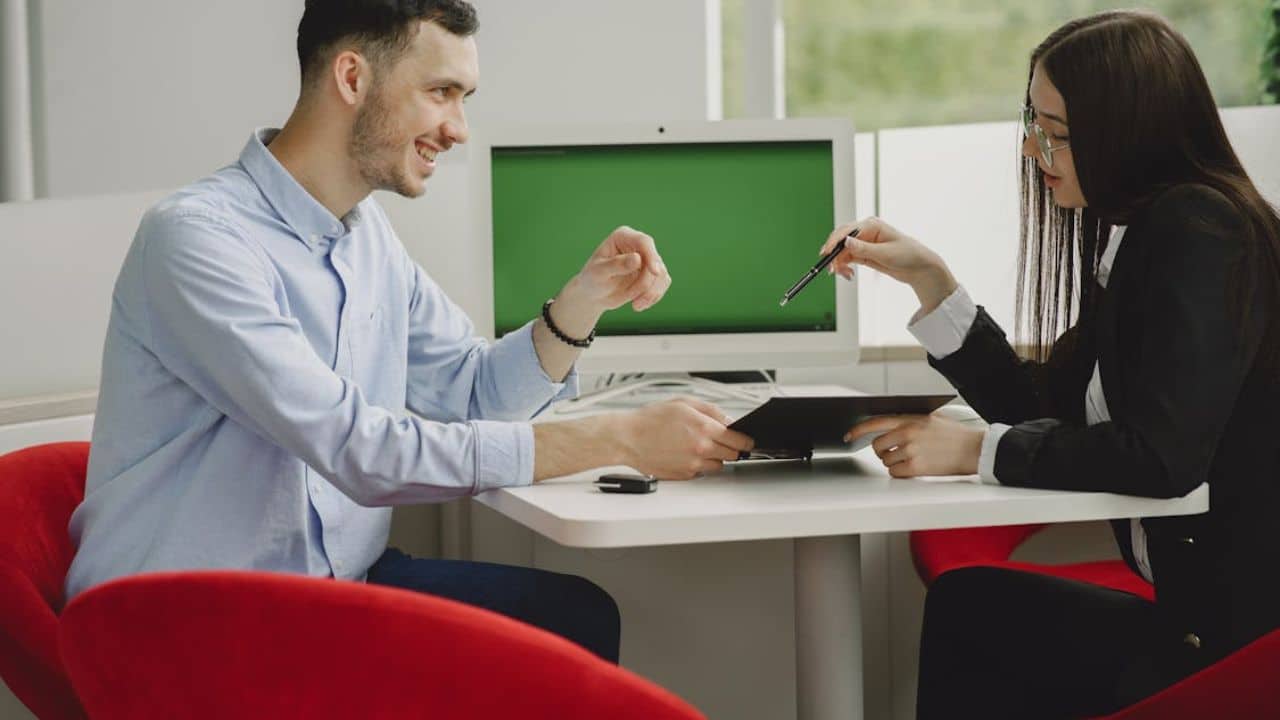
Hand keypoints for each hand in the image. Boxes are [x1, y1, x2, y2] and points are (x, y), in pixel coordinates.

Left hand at [567, 226, 672, 314]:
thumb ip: (616, 265)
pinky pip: (663, 283)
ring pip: (661, 273)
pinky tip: (639, 305)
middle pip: (654, 261)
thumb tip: (638, 259)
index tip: (655, 272)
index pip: (644, 242)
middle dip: (647, 284)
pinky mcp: (653, 273)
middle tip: (636, 303)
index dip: (651, 256)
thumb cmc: (592, 279)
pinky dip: (654, 296)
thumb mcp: (599, 273)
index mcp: (623, 236)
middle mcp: (638, 244)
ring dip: (651, 293)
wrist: (594, 295)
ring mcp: (647, 258)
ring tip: (636, 306)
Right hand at [618, 398, 754, 479]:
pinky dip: (699, 464)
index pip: (739, 440)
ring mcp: (693, 465)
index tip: (747, 440)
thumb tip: (729, 420)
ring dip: (714, 457)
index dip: (745, 440)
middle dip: (730, 447)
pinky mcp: (684, 475)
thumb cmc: (650, 419)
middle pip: (733, 455)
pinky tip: (685, 453)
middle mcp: (701, 449)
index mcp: (704, 429)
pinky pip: (701, 472)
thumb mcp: (684, 403)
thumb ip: (712, 411)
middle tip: (719, 440)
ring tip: (697, 445)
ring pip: (718, 465)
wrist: (627, 439)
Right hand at [820, 217, 957, 313]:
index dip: (834, 242)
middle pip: (841, 241)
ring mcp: (864, 243)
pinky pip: (848, 258)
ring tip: (844, 275)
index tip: (826, 254)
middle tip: (832, 270)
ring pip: (842, 252)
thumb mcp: (886, 253)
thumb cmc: (908, 256)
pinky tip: (848, 274)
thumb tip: (846, 242)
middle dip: (834, 255)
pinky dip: (845, 266)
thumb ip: (864, 248)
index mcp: (871, 225)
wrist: (920, 268)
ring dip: (839, 263)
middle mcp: (866, 232)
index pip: (846, 231)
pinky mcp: (865, 254)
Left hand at [845, 413, 982, 477]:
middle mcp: (908, 433)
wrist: (974, 449)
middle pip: (877, 445)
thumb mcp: (931, 418)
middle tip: (893, 452)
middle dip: (882, 451)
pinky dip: (900, 472)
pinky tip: (912, 467)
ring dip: (893, 462)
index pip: (875, 422)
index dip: (858, 430)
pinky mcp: (916, 467)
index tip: (849, 435)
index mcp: (910, 419)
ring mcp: (911, 451)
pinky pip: (895, 472)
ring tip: (911, 458)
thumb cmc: (955, 435)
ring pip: (885, 460)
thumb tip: (889, 426)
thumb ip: (909, 420)